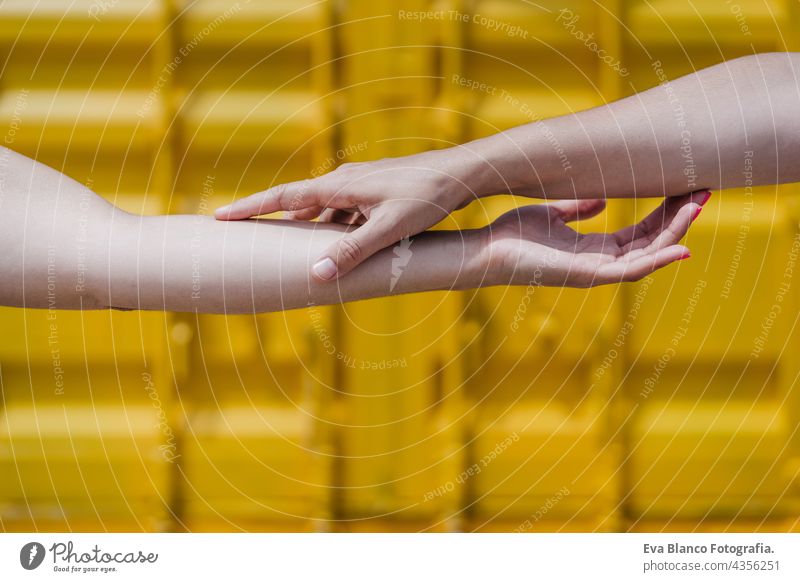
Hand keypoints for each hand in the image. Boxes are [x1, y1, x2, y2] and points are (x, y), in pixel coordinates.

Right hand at [214, 149, 471, 280]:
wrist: (462, 174)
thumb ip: (353, 251)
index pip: (283, 196)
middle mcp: (345, 181)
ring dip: (307, 229)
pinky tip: (340, 246)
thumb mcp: (389, 229)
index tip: (219, 215)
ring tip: (289, 251)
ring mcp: (361, 186)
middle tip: (245, 237)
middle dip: (272, 220)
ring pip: (323, 211)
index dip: (249, 207)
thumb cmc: (427, 198)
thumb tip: (316, 276)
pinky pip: (344, 213)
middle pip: (297, 203)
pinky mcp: (377, 193)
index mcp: (340, 186)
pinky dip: (334, 230)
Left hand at [479, 191, 709, 287]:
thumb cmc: (512, 235)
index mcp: (593, 249)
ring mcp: (594, 272)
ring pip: (648, 256)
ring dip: (676, 233)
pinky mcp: (585, 277)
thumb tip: (602, 200)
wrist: (485, 250)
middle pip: (651, 243)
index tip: (685, 188)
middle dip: (679, 219)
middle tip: (703, 191)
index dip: (665, 212)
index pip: (641, 232)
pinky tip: (680, 247)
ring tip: (698, 206)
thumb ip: (578, 210)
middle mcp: (599, 262)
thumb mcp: (551, 215)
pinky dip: (657, 261)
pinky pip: (630, 272)